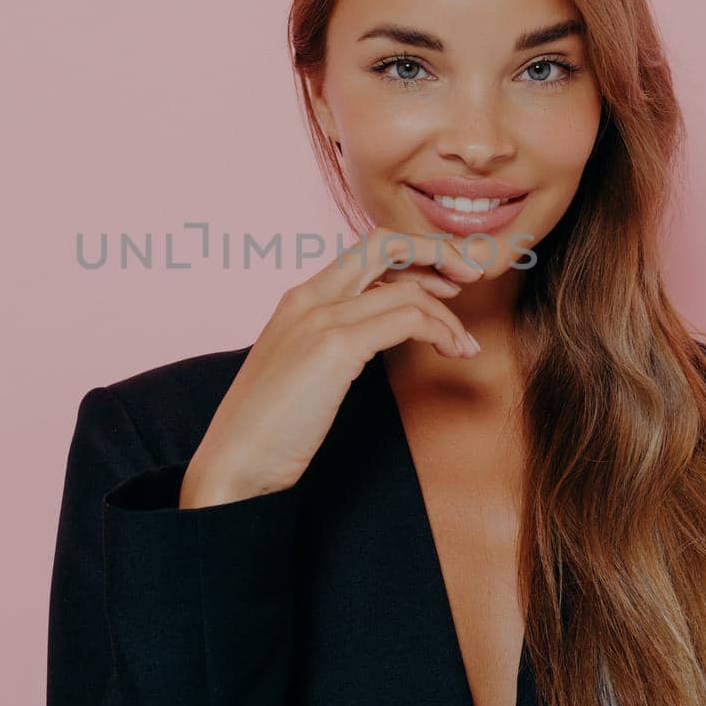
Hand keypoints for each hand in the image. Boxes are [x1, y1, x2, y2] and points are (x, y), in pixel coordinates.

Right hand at [180, 227, 487, 507]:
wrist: (234, 462)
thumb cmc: (268, 427)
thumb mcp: (301, 367)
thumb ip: (333, 339)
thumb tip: (377, 334)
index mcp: (299, 297)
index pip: (367, 250)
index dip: (414, 257)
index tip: (446, 283)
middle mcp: (310, 296)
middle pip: (387, 243)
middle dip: (439, 252)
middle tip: (471, 277)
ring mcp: (321, 317)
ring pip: (407, 287)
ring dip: (448, 314)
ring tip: (463, 345)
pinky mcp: (335, 346)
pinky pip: (407, 318)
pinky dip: (441, 329)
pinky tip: (452, 352)